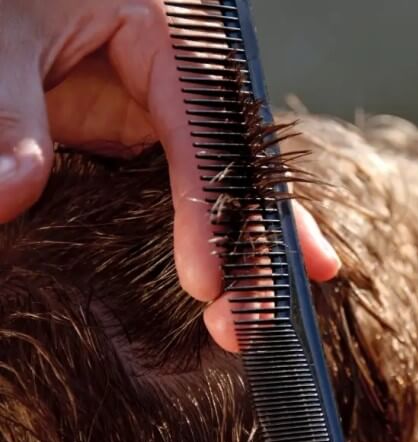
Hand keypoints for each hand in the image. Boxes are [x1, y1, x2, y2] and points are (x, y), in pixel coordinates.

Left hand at [0, 0, 339, 350]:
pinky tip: (232, 274)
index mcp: (163, 41)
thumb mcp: (5, 39)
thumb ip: (11, 113)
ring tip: (267, 307)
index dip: (207, 210)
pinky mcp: (134, 141)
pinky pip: (182, 192)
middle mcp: (175, 84)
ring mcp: (156, 117)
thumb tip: (11, 197)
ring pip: (223, 185)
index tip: (205, 281)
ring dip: (249, 246)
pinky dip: (212, 234)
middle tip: (262, 310)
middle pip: (236, 166)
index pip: (200, 134)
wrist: (5, 0)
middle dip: (259, 239)